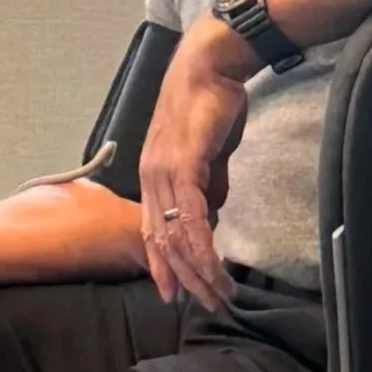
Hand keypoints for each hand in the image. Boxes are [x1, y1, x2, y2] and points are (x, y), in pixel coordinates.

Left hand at [138, 16, 254, 311]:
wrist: (209, 67)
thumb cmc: (210, 107)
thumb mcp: (206, 157)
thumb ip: (206, 187)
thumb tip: (212, 216)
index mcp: (152, 176)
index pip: (152, 230)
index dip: (162, 265)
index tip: (173, 294)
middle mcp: (151, 178)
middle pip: (162, 240)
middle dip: (185, 278)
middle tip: (207, 303)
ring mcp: (164, 172)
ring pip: (176, 234)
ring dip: (199, 269)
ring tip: (219, 292)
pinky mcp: (183, 165)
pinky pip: (191, 215)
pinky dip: (202, 245)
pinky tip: (213, 265)